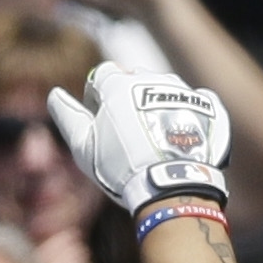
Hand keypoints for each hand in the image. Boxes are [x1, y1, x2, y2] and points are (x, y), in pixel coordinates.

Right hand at [48, 62, 230, 210]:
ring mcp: (182, 89)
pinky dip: (187, 116)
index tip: (102, 122)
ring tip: (158, 142)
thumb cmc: (123, 168)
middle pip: (136, 81)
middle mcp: (152, 78)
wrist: (173, 186)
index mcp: (119, 82)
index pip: (104, 75)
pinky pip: (195, 103)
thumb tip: (55, 95)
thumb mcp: (85, 147)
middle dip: (131, 102)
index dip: (99, 98)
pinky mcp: (207, 104)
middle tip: (132, 137)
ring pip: (165, 92)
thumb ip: (68, 117)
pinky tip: (181, 139)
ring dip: (159, 109)